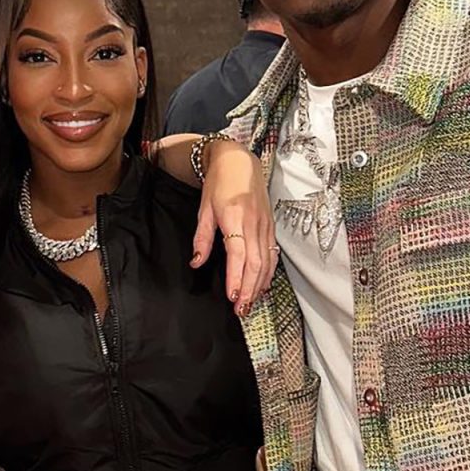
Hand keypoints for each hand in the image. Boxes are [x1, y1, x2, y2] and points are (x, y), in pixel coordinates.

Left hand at [191, 139, 277, 314]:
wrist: (239, 160)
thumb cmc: (218, 183)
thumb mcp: (204, 209)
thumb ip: (202, 238)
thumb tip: (197, 263)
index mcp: (235, 217)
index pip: (237, 253)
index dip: (236, 276)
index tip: (232, 296)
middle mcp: (254, 223)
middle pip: (255, 262)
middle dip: (249, 289)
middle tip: (242, 310)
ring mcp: (265, 225)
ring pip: (266, 261)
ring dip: (259, 285)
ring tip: (250, 304)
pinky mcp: (271, 226)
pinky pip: (272, 253)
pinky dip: (268, 272)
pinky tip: (262, 286)